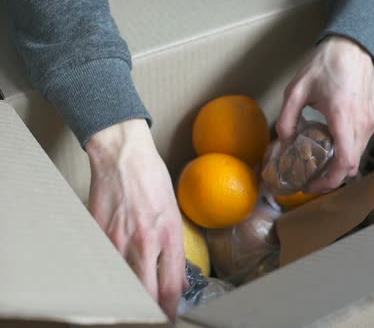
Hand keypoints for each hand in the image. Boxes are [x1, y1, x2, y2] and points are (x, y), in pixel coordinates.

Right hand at [86, 119, 187, 318]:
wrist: (123, 157)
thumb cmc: (152, 180)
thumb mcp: (174, 214)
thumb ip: (176, 251)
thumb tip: (180, 279)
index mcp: (168, 237)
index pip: (169, 287)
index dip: (169, 309)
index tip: (169, 317)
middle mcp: (144, 243)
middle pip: (146, 294)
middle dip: (151, 309)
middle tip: (154, 314)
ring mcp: (117, 241)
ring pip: (123, 283)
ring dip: (131, 294)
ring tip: (136, 298)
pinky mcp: (98, 235)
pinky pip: (104, 264)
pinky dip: (111, 274)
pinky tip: (115, 275)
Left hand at [276, 35, 373, 192]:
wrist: (354, 45)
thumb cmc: (326, 64)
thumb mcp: (296, 89)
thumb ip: (287, 119)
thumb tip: (285, 143)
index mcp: (343, 116)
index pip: (344, 163)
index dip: (329, 181)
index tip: (312, 185)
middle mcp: (362, 122)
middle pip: (351, 165)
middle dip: (331, 176)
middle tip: (310, 177)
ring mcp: (373, 121)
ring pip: (358, 155)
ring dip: (340, 163)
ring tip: (320, 159)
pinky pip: (363, 142)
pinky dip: (348, 149)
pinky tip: (333, 141)